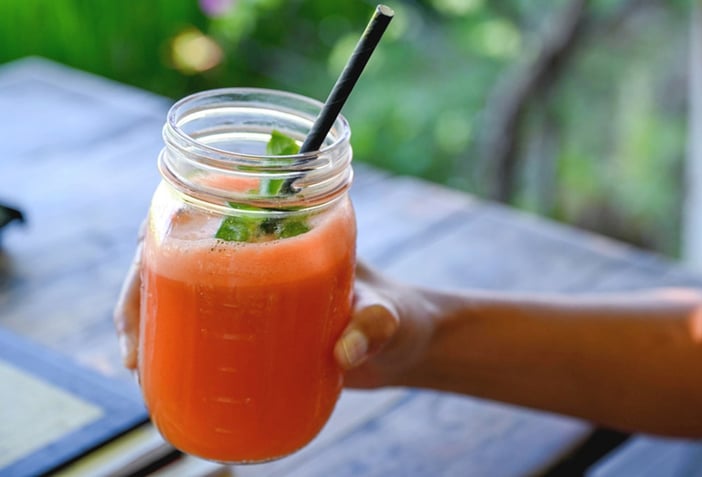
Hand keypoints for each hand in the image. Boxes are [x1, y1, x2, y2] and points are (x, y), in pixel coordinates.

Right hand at [114, 240, 436, 385]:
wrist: (405, 343)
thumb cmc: (400, 317)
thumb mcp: (390, 317)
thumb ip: (376, 327)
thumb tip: (345, 350)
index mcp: (285, 228)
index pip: (212, 207)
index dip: (165, 224)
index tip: (141, 256)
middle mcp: (261, 252)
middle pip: (180, 252)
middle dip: (141, 288)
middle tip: (132, 341)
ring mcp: (252, 289)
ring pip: (181, 291)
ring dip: (145, 317)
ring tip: (135, 361)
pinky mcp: (251, 324)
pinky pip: (199, 326)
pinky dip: (170, 344)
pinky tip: (153, 373)